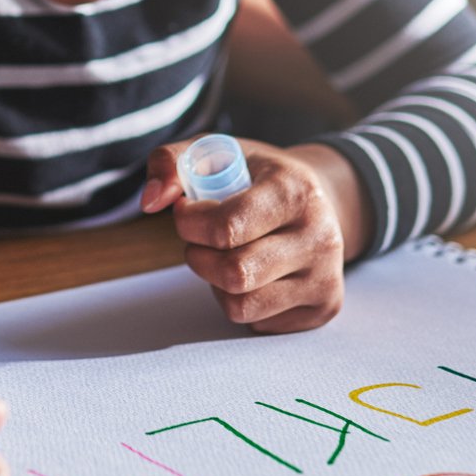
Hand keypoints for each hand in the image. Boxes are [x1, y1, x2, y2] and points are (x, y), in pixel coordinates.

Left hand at [140, 139, 362, 332]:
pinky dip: (241, 302)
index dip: (189, 224)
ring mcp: (325, 276)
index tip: (186, 212)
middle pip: (234, 274)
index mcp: (295, 191)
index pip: (226, 227)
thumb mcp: (215, 152)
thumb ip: (170, 162)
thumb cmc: (257, 177)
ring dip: (217, 285)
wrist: (322, 199)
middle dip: (200, 258)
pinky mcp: (324, 306)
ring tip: (226, 257)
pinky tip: (254, 275)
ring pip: (242, 306)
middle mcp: (320, 236)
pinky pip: (258, 323)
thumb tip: (150, 202)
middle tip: (201, 241)